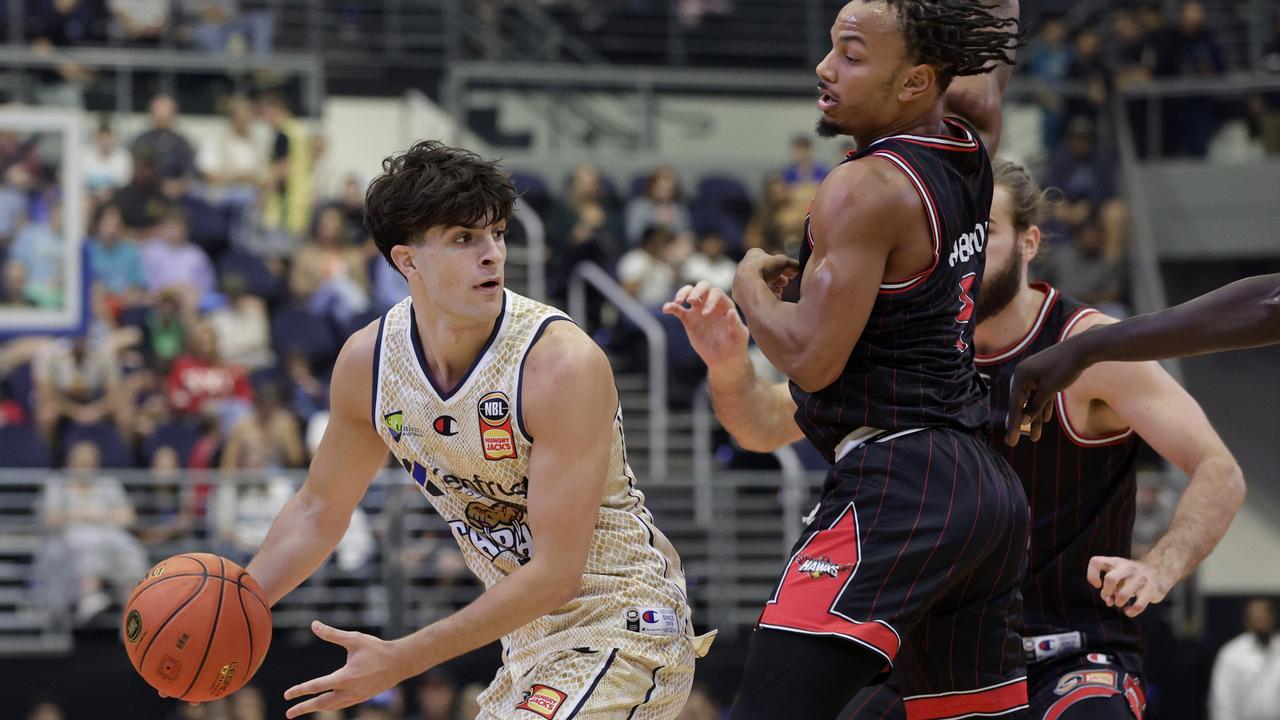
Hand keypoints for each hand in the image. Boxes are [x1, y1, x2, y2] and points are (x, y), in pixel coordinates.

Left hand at [283, 621, 413, 717]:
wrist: (400, 662)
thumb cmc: (377, 648)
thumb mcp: (354, 639)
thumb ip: (332, 634)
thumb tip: (313, 624)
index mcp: (345, 677)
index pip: (317, 686)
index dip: (300, 690)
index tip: (287, 695)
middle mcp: (349, 691)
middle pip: (322, 704)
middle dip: (304, 708)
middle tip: (289, 713)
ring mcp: (357, 697)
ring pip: (332, 706)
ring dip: (317, 708)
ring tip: (304, 709)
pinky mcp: (363, 698)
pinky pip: (342, 705)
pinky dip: (331, 706)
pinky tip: (327, 704)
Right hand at [662, 282, 748, 369]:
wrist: (724, 359)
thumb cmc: (736, 346)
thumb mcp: (739, 336)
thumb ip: (736, 324)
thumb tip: (731, 312)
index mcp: (725, 304)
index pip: (716, 293)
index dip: (710, 300)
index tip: (705, 313)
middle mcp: (711, 303)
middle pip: (703, 286)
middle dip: (696, 290)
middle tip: (691, 301)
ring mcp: (699, 310)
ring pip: (689, 293)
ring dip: (683, 293)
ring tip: (678, 302)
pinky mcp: (689, 319)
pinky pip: (678, 310)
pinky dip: (671, 307)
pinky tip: (666, 308)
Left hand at [734, 248, 798, 299]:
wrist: (748, 285)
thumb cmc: (764, 269)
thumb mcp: (783, 262)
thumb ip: (792, 264)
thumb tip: (798, 268)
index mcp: (753, 254)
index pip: (769, 258)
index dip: (781, 265)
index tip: (789, 272)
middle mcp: (744, 266)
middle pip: (764, 271)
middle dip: (777, 277)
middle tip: (785, 283)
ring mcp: (741, 280)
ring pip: (760, 283)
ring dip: (772, 287)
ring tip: (780, 291)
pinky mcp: (741, 293)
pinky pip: (755, 294)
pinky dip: (765, 295)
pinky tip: (773, 299)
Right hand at [1004, 340, 1088, 445]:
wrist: (1083, 349)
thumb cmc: (1064, 367)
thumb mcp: (1048, 390)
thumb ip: (1035, 406)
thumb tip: (1024, 420)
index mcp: (1020, 375)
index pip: (1015, 404)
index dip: (1014, 424)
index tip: (1011, 439)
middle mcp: (1024, 375)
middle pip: (1021, 404)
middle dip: (1021, 423)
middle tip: (1012, 442)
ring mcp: (1035, 375)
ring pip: (1033, 401)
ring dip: (1035, 418)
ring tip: (1035, 438)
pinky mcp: (1046, 376)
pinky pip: (1042, 395)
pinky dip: (1043, 406)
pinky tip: (1045, 420)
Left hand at [1088, 556, 1172, 617]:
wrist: (1159, 569)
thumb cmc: (1131, 576)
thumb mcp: (1118, 575)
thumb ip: (1108, 587)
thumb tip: (1108, 601)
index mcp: (1115, 562)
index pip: (1096, 562)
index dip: (1092, 575)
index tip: (1097, 585)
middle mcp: (1127, 569)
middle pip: (1110, 579)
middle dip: (1106, 592)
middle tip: (1110, 597)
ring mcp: (1140, 579)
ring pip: (1123, 595)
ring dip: (1118, 602)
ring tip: (1120, 603)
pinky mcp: (1150, 590)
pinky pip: (1138, 606)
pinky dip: (1130, 612)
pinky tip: (1128, 611)